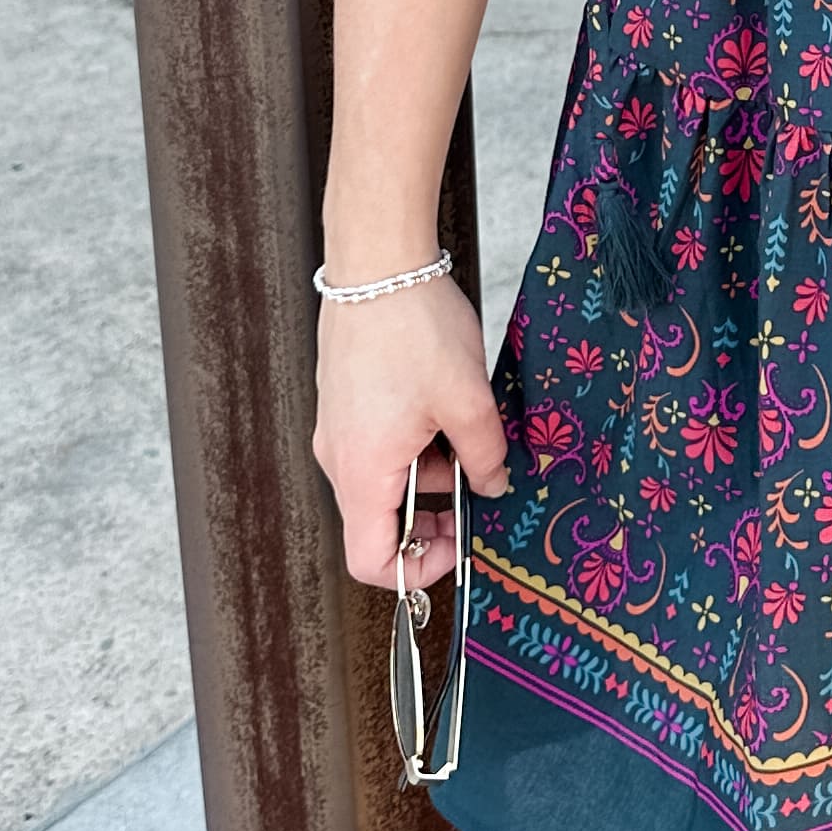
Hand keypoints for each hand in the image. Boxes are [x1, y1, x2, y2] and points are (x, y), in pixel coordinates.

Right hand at [312, 270, 511, 590]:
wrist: (378, 261)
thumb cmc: (414, 327)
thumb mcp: (468, 400)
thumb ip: (485, 456)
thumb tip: (494, 486)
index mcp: (362, 470)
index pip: (369, 560)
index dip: (416, 568)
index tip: (457, 543)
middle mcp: (338, 457)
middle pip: (377, 523)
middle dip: (430, 517)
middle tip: (475, 491)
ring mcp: (338, 428)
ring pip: (382, 481)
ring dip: (427, 474)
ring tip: (467, 434)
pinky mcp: (345, 402)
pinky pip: (377, 446)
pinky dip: (413, 444)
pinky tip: (446, 408)